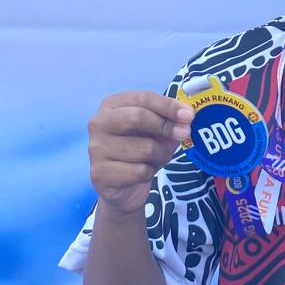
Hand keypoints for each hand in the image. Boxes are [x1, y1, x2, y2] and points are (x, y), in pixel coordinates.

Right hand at [88, 91, 194, 214]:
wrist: (124, 187)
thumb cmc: (141, 149)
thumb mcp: (157, 130)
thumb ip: (170, 119)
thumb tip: (186, 116)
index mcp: (112, 105)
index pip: (143, 98)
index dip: (168, 105)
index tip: (189, 115)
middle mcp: (98, 123)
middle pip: (138, 117)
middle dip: (166, 126)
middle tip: (183, 134)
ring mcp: (96, 149)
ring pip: (143, 148)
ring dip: (160, 155)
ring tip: (156, 158)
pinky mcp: (100, 174)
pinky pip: (139, 171)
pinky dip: (149, 172)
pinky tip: (141, 173)